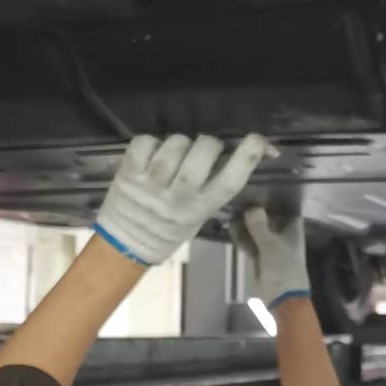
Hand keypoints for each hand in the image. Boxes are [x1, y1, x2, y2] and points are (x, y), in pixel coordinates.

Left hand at [94, 134, 268, 265]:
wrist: (126, 245)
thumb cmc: (170, 228)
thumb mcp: (200, 214)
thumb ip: (216, 186)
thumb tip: (247, 152)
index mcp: (200, 210)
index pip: (229, 181)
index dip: (247, 157)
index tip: (258, 140)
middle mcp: (177, 199)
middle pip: (202, 155)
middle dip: (209, 143)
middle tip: (205, 148)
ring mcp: (150, 186)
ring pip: (174, 144)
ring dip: (179, 142)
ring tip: (176, 152)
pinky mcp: (128, 175)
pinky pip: (145, 142)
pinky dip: (151, 141)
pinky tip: (152, 152)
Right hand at [239, 208, 311, 309]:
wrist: (282, 299)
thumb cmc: (283, 270)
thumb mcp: (271, 246)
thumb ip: (260, 226)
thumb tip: (251, 208)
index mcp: (293, 232)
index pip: (287, 210)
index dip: (276, 201)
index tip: (261, 191)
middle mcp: (282, 237)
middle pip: (269, 220)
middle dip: (256, 212)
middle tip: (240, 199)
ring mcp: (270, 248)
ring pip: (257, 232)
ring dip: (246, 225)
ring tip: (232, 212)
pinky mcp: (259, 259)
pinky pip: (250, 244)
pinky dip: (242, 238)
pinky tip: (231, 228)